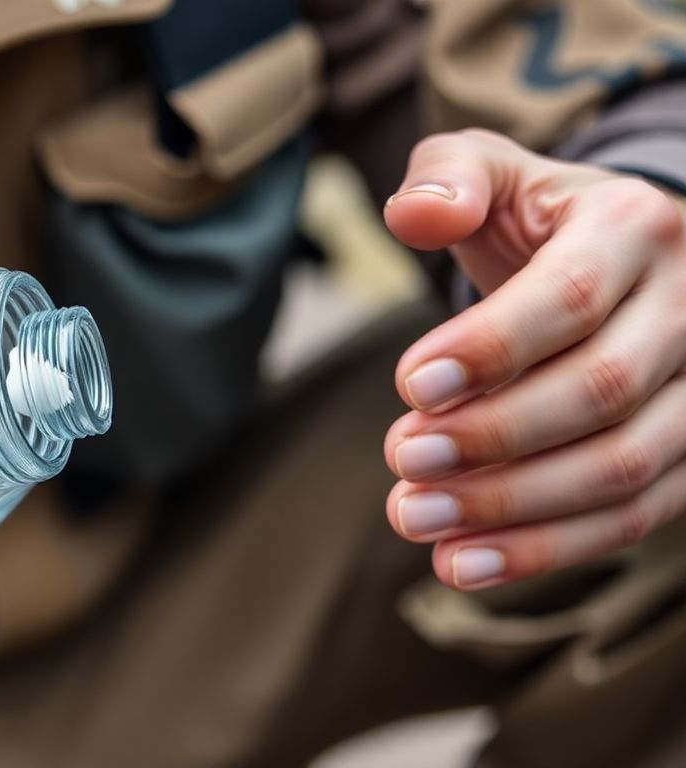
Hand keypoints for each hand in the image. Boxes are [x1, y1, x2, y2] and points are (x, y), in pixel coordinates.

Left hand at [381, 129, 685, 590]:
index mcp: (634, 227)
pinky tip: (462, 562)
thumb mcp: (488, 174)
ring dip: (512, 507)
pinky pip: (634, 514)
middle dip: (491, 436)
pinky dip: (547, 548)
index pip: (570, 297)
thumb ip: (446, 178)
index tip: (409, 386)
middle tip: (402, 459)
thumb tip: (417, 215)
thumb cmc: (534, 218)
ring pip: (624, 466)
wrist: (612, 257)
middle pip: (600, 390)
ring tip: (414, 517)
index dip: (490, 348)